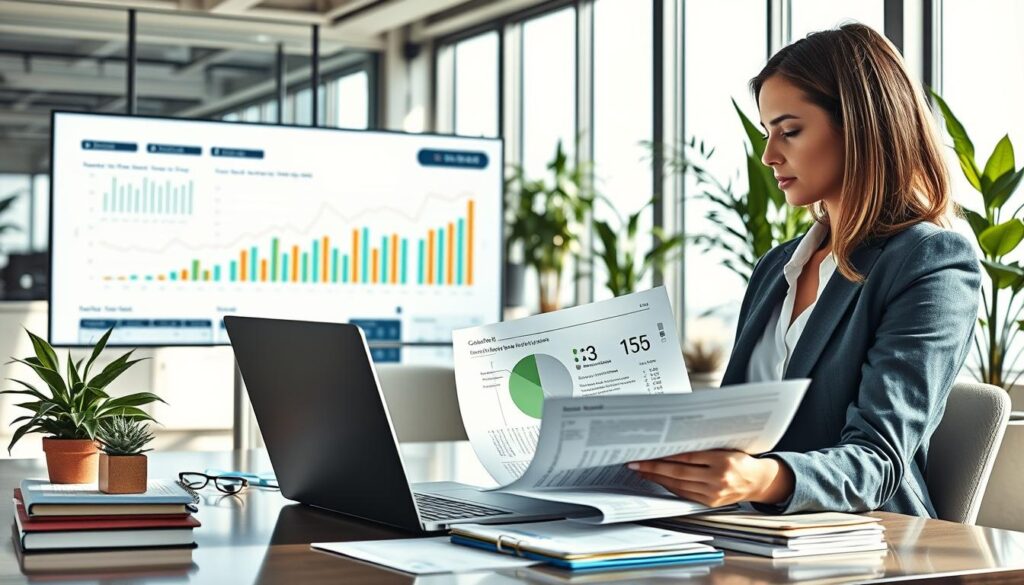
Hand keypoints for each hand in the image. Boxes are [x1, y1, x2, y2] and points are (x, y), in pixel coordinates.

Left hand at [627, 450, 793, 507]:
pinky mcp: (710, 502)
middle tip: (634, 463)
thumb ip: (702, 447)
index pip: (687, 457)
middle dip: (653, 468)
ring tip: (641, 471)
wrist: (757, 481)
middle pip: (678, 473)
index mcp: (722, 460)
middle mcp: (718, 478)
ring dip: (657, 478)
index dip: (665, 455)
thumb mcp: (724, 448)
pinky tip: (658, 479)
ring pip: (678, 485)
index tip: (647, 451)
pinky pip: (684, 493)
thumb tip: (672, 441)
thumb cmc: (739, 459)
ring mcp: (713, 493)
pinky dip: (669, 486)